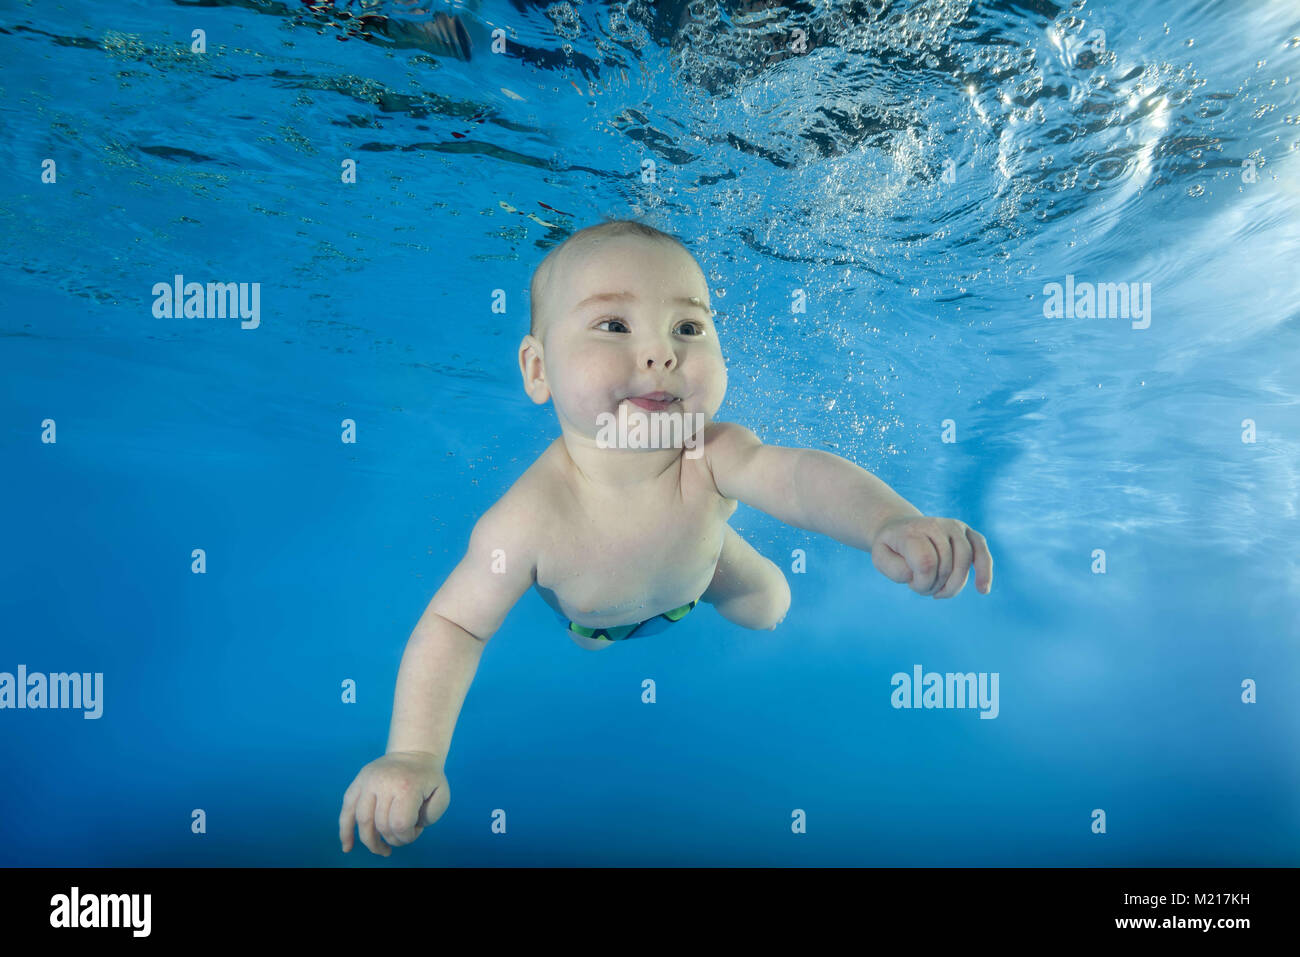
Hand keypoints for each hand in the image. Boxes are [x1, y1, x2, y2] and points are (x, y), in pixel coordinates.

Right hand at [339, 751, 449, 855]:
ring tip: (380, 849)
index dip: (407, 836)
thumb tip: (408, 827)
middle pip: (381, 825)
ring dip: (370, 841)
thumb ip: (432, 815)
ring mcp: (367, 781)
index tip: (415, 831)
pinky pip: (346, 810)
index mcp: (406, 785)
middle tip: (403, 834)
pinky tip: (348, 847)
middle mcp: (383, 782)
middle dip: (393, 838)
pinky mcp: (357, 783)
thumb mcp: (442, 794)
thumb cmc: (428, 778)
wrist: (413, 753)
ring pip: (362, 821)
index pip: (399, 824)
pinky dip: (345, 831)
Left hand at [871, 516, 992, 597]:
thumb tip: (921, 572)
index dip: (921, 583)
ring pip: (965, 560)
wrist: (900, 528)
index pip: (926, 562)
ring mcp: (955, 527)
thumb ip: (894, 569)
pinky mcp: (968, 534)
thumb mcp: (880, 558)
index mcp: (913, 530)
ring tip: (939, 593)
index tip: (911, 585)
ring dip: (954, 585)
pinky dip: (984, 571)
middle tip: (921, 589)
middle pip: (946, 564)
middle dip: (934, 586)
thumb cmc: (892, 548)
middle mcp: (936, 524)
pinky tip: (983, 590)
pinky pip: (982, 552)